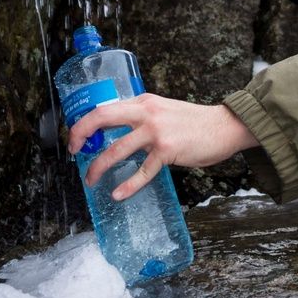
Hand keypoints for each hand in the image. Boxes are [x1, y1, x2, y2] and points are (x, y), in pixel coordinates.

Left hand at [66, 94, 259, 199]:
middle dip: (81, 136)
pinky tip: (118, 194)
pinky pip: (142, 171)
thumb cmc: (195, 123)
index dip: (85, 123)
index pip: (104, 108)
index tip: (76, 138)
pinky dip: (128, 185)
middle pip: (102, 119)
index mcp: (143, 103)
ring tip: (91, 180)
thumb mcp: (163, 111)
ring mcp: (156, 132)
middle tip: (72, 152)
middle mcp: (146, 113)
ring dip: (99, 167)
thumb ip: (143, 118)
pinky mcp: (168, 150)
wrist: (224, 126)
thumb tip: (120, 134)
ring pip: (117, 150)